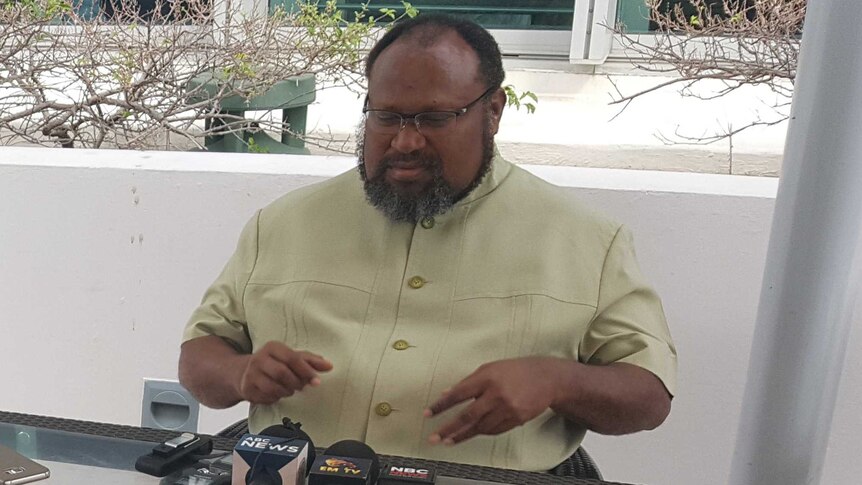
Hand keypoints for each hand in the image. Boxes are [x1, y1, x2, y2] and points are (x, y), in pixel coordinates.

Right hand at [237, 341, 332, 404]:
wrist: (245, 372)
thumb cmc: (274, 363)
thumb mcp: (292, 357)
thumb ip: (311, 361)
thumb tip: (329, 366)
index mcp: (273, 347)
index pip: (292, 358)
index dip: (306, 371)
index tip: (317, 381)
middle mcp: (259, 358)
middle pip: (282, 373)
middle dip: (296, 383)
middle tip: (301, 386)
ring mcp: (251, 374)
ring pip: (274, 388)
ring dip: (287, 391)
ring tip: (289, 389)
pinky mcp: (247, 389)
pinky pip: (266, 397)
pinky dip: (276, 398)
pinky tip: (277, 393)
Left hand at [424, 357, 565, 444]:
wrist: (547, 378)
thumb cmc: (516, 370)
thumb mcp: (490, 368)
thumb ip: (468, 381)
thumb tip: (447, 393)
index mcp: (487, 377)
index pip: (458, 393)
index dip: (441, 405)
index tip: (428, 414)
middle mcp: (496, 394)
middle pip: (467, 416)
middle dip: (448, 429)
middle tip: (434, 437)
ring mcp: (507, 409)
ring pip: (480, 427)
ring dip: (462, 435)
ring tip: (448, 441)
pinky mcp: (516, 419)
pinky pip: (493, 430)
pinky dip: (480, 432)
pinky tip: (470, 434)